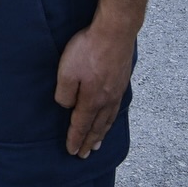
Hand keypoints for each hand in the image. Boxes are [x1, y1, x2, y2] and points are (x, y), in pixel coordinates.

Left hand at [54, 21, 135, 157]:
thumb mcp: (67, 71)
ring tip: (97, 143)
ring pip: (108, 119)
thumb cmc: (88, 49)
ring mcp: (117, 91)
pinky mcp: (122, 81)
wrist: (115, 31)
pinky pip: (116, 108)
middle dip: (89, 142)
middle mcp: (107, 100)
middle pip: (97, 127)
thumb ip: (65, 93)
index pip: (82, 125)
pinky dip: (111, 120)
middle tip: (84, 154)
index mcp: (92, 100)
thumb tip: (67, 107)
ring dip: (101, 134)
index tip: (72, 151)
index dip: (75, 139)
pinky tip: (111, 118)